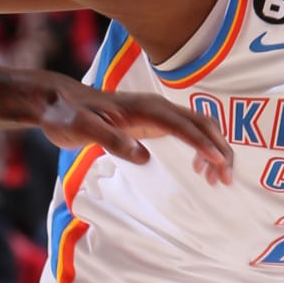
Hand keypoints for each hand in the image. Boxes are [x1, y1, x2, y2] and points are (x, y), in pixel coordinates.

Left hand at [30, 77, 233, 179]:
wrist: (57, 102)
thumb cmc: (66, 116)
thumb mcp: (80, 129)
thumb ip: (110, 140)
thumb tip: (143, 155)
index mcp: (143, 108)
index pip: (182, 125)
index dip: (203, 144)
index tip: (220, 163)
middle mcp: (156, 106)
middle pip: (201, 123)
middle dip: (219, 149)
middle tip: (227, 180)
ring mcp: (156, 112)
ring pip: (199, 126)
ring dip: (215, 149)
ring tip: (219, 180)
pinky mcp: (153, 121)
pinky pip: (189, 131)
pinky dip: (204, 147)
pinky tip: (201, 169)